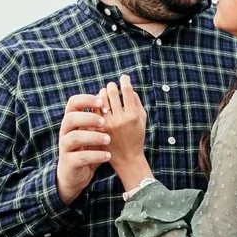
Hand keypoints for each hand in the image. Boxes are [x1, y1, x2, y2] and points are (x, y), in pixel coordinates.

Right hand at [56, 93, 110, 203]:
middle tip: (104, 122)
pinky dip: (96, 155)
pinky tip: (108, 156)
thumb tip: (110, 102)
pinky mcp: (69, 162)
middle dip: (88, 118)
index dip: (85, 99)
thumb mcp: (93, 134)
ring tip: (108, 139)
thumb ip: (99, 121)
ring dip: (93, 137)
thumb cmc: (87, 150)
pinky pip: (80, 157)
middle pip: (70, 118)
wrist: (75, 176)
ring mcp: (65, 148)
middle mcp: (65, 132)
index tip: (101, 101)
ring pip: (74, 137)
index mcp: (71, 122)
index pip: (72, 103)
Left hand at [98, 75, 150, 193]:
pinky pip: (94, 109)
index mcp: (133, 115)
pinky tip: (99, 104)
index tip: (124, 78)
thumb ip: (137, 103)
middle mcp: (120, 119)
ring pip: (101, 99)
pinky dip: (96, 104)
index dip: (125, 81)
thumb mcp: (142, 120)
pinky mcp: (98, 128)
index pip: (127, 91)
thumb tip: (129, 87)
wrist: (127, 158)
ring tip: (105, 93)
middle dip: (112, 86)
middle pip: (112, 92)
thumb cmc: (136, 137)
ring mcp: (107, 124)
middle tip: (112, 86)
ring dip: (103, 93)